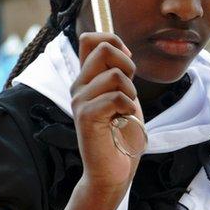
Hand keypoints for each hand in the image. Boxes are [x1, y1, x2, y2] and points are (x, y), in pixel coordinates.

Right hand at [70, 32, 143, 196]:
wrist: (115, 170)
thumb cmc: (122, 135)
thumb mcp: (124, 95)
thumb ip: (118, 73)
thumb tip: (121, 48)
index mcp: (86, 79)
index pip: (90, 38)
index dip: (113, 40)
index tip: (127, 62)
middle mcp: (78, 86)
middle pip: (103, 49)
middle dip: (127, 65)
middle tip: (128, 91)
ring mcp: (79, 100)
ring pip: (114, 75)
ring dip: (130, 93)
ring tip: (124, 113)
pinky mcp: (85, 116)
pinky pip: (116, 97)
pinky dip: (128, 109)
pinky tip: (122, 121)